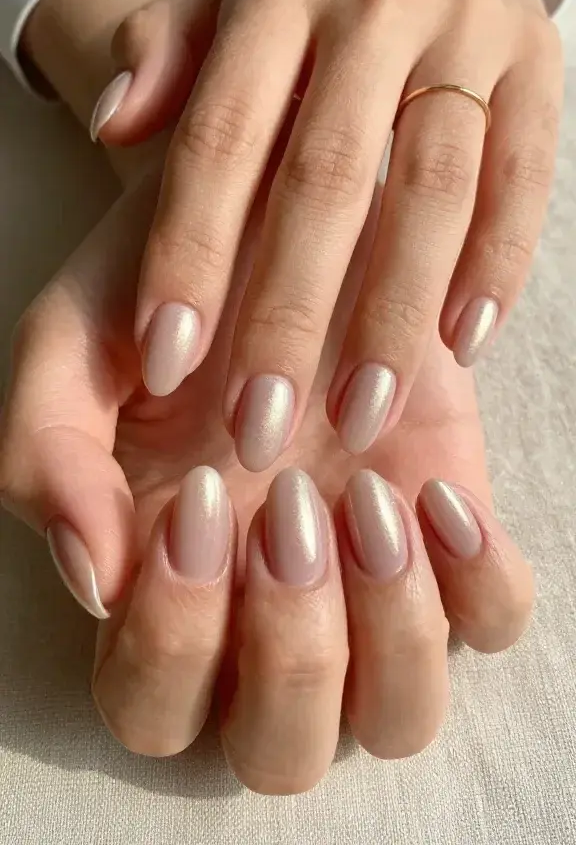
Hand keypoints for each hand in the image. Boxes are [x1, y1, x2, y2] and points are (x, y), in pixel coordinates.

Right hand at [0, 170, 532, 792]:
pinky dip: (479, 581)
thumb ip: (47, 459)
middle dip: (290, 650)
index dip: (177, 635)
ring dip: (389, 631)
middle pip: (283, 750)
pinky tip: (430, 489)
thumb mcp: (72, 346)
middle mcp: (266, 606)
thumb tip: (96, 581)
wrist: (271, 209)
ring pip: (400, 715)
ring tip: (369, 499)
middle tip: (289, 508)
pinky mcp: (450, 525)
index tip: (201, 493)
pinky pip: (495, 621)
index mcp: (162, 584)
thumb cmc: (163, 287)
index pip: (154, 705)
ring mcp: (367, 576)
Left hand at [91, 0, 561, 471]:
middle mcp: (375, 3)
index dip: (191, 252)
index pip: (222, 137)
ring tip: (361, 417)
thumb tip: (110, 122)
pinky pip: (521, 180)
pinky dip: (494, 267)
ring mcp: (469, 33)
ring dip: (395, 315)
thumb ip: (163, 54)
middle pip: (327, 179)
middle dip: (291, 314)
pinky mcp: (539, 70)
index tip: (169, 359)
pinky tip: (460, 345)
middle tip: (261, 426)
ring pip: (432, 190)